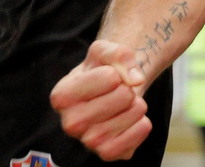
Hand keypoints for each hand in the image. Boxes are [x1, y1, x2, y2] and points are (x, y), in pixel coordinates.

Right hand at [51, 40, 151, 160]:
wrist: (110, 90)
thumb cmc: (101, 68)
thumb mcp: (104, 50)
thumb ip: (119, 55)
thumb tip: (136, 80)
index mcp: (62, 96)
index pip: (110, 77)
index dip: (116, 72)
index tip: (107, 76)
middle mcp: (70, 123)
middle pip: (123, 96)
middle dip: (128, 88)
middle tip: (118, 90)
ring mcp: (88, 142)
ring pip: (132, 115)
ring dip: (138, 104)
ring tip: (126, 104)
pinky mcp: (107, 153)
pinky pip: (138, 135)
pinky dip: (142, 124)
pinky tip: (132, 119)